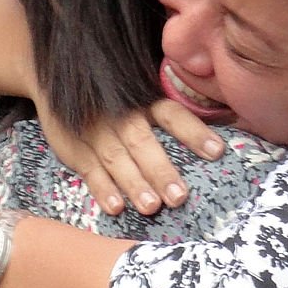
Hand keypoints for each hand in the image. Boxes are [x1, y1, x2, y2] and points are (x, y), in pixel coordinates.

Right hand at [36, 96, 225, 216]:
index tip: (217, 152)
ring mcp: (96, 131)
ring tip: (152, 206)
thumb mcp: (144, 95)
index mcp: (145, 100)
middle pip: (143, 142)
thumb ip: (176, 114)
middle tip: (179, 197)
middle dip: (160, 170)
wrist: (59, 80)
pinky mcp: (75, 147)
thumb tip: (228, 127)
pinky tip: (116, 207)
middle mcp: (122, 115)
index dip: (194, 132)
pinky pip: (88, 170)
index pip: (173, 115)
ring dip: (133, 184)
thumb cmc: (118, 97)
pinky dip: (101, 189)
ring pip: (116, 159)